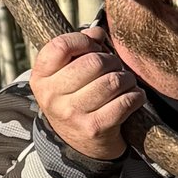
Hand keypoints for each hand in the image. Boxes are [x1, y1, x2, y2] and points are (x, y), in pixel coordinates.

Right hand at [32, 30, 144, 167]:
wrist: (79, 145)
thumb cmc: (75, 99)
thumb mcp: (66, 75)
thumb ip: (79, 49)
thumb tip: (97, 32)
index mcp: (41, 78)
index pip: (61, 46)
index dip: (84, 41)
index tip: (94, 47)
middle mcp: (52, 96)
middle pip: (93, 62)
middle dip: (112, 61)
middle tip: (116, 68)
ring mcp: (72, 114)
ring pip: (113, 81)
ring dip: (127, 79)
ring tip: (126, 82)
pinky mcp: (94, 128)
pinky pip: (125, 102)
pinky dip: (136, 96)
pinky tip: (134, 97)